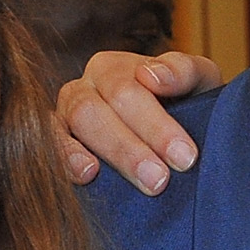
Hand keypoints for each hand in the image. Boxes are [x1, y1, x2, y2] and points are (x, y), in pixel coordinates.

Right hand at [56, 48, 224, 191]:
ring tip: (132, 181)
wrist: (184, 130)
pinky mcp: (53, 146)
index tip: (185, 157)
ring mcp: (64, 118)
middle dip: (129, 148)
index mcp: (112, 68)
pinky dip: (66, 161)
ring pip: (74, 127)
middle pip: (94, 111)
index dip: (156, 125)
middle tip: (160, 180)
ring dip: (107, 156)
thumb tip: (150, 76)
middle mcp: (83, 89)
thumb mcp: (199, 81)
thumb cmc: (188, 103)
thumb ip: (183, 71)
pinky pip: (50, 149)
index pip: (126, 90)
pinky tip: (87, 176)